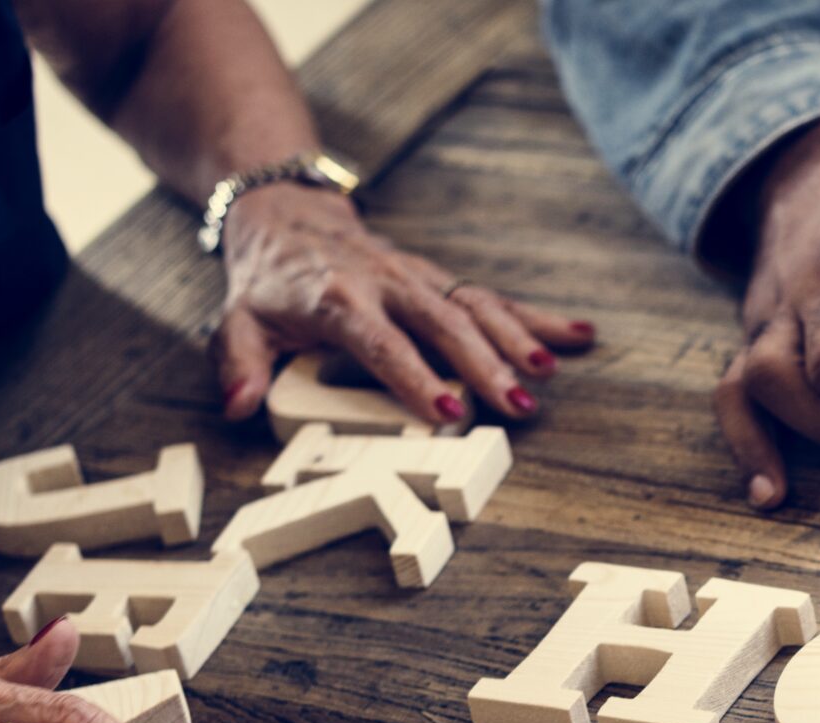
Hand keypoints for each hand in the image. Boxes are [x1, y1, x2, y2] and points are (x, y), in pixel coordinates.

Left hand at [214, 182, 598, 426]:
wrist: (287, 215)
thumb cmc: (269, 281)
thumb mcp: (238, 320)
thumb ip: (242, 366)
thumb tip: (240, 408)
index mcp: (338, 298)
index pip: (381, 340)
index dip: (414, 375)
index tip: (446, 411)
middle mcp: (388, 284)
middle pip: (443, 323)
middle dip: (483, 364)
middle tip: (517, 403)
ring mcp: (421, 280)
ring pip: (475, 307)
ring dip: (516, 340)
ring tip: (547, 374)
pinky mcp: (443, 280)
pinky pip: (494, 298)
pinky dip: (538, 318)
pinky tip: (580, 336)